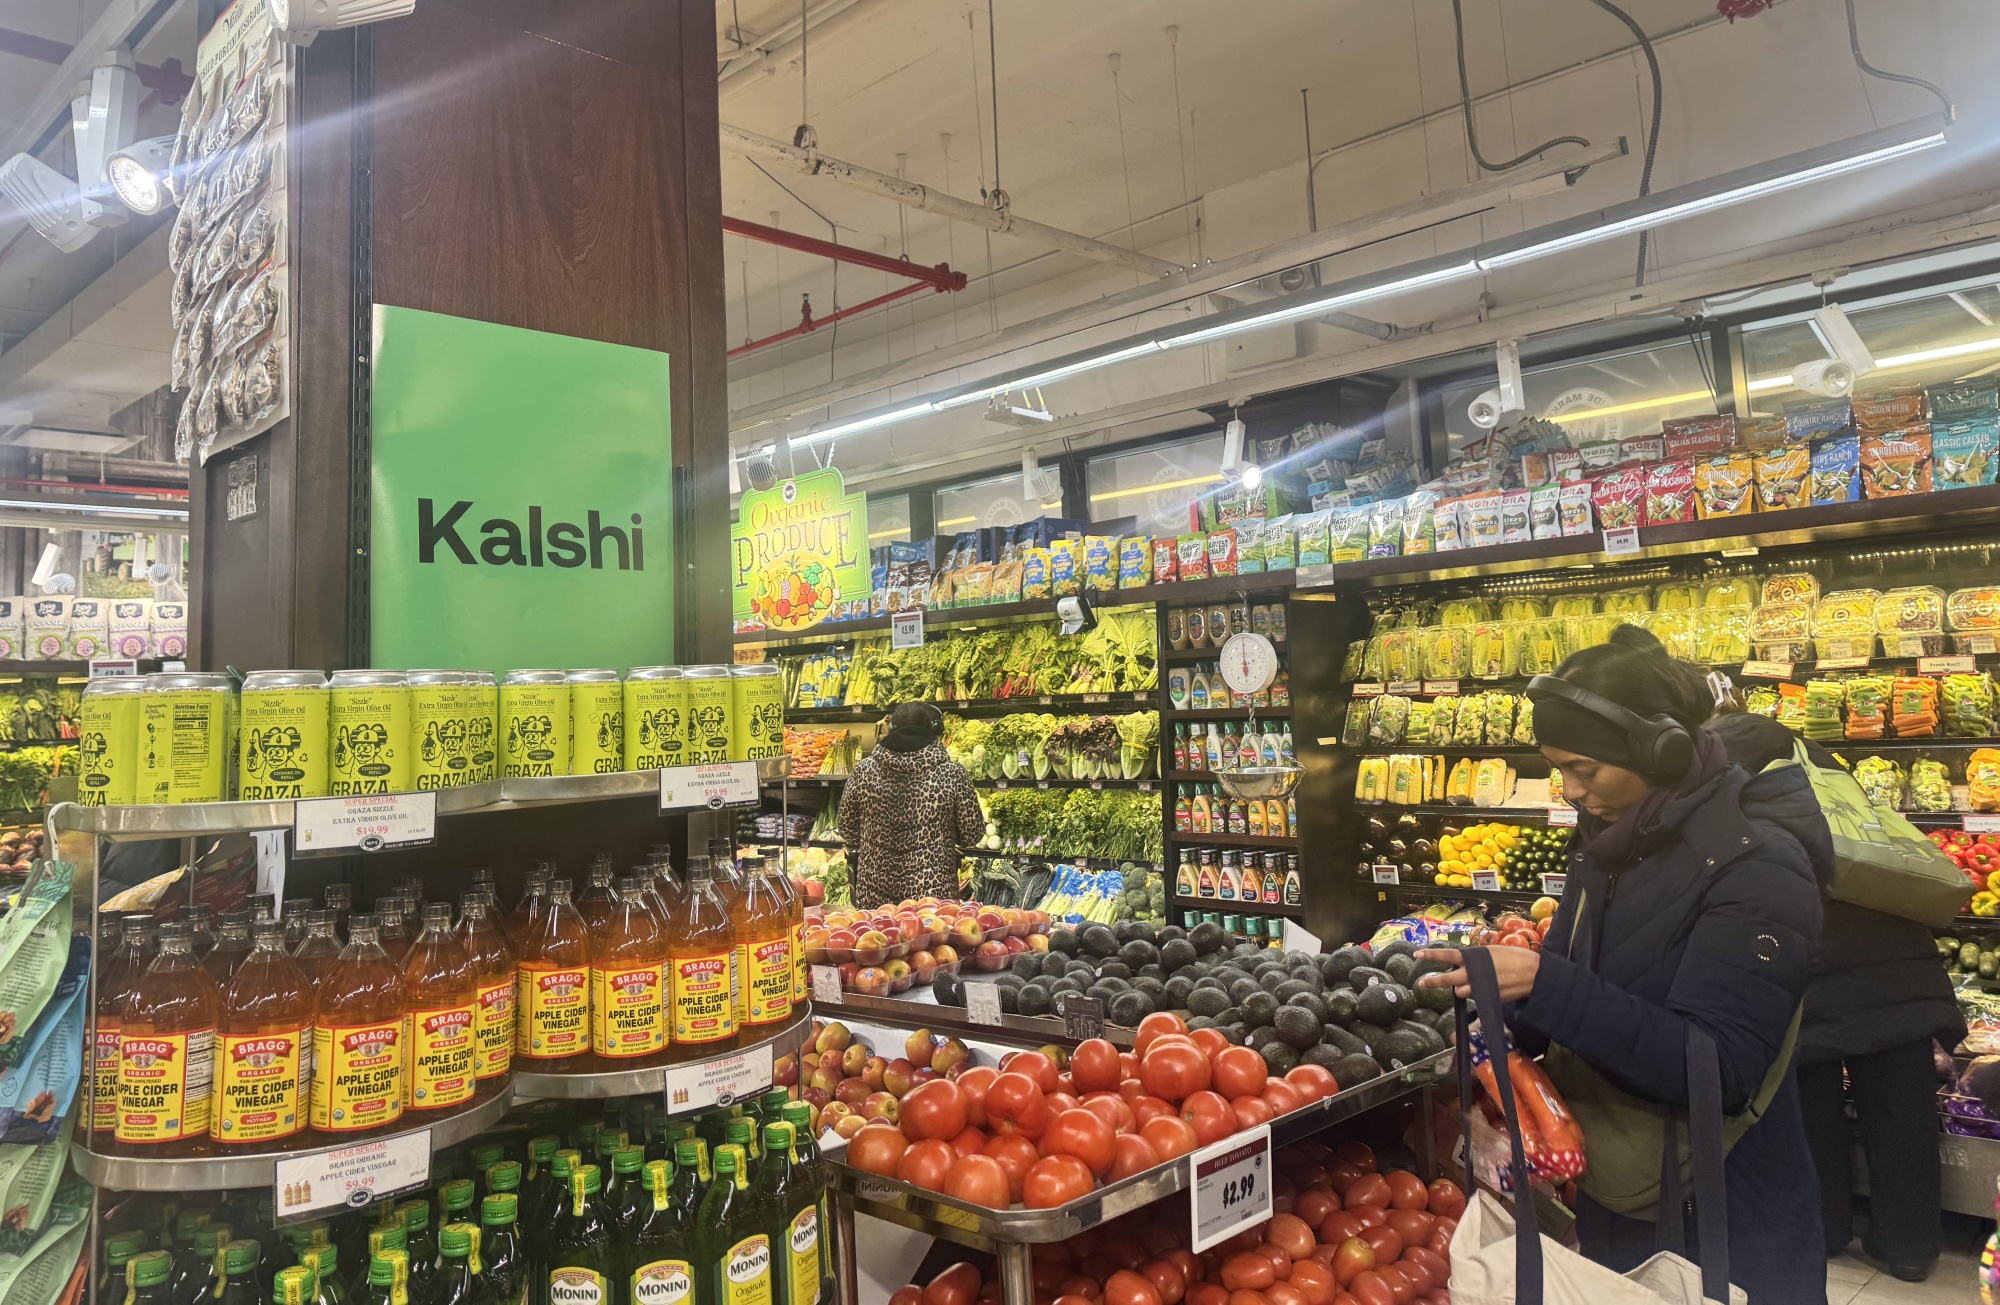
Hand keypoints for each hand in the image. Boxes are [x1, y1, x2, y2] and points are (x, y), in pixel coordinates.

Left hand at [1415, 946, 1541, 1001]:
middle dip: (1433, 982)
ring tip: (1473, 983)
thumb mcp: (1492, 952)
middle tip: (1422, 983)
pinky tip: (1488, 989)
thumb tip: (1466, 964)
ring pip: (1461, 993)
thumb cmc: (1515, 958)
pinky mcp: (1488, 999)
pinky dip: (1478, 994)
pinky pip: (1477, 998)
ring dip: (1463, 989)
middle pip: (1447, 980)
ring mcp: (1480, 988)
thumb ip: (1476, 959)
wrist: (1534, 973)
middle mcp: (1474, 973)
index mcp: (1473, 958)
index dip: (1431, 956)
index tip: (1418, 955)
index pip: (1447, 956)